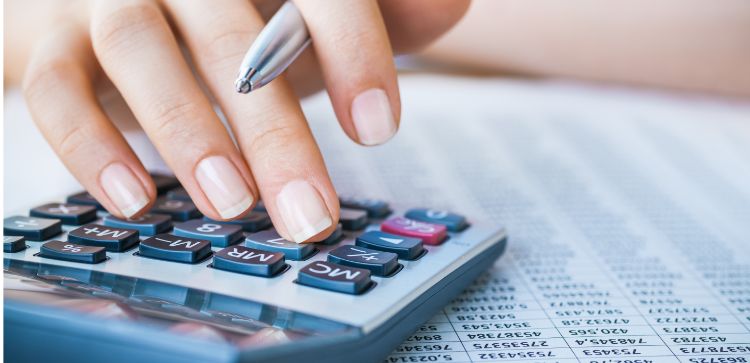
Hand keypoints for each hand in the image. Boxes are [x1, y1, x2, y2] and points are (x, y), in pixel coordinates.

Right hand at [19, 0, 468, 241]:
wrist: (121, 7)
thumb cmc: (236, 19)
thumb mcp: (312, 15)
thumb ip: (385, 10)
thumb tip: (448, 2)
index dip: (353, 50)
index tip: (376, 130)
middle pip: (231, 34)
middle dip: (275, 131)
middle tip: (309, 213)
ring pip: (141, 49)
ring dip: (188, 133)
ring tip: (231, 204)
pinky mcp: (50, 39)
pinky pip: (57, 88)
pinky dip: (91, 146)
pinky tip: (135, 200)